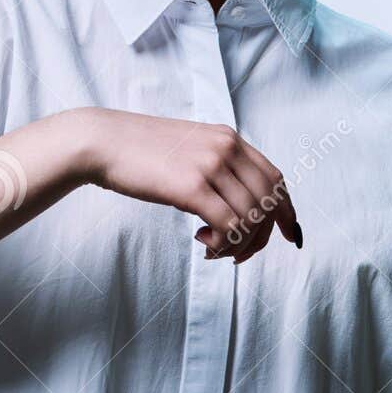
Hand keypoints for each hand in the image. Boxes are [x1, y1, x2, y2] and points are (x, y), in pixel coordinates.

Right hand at [76, 109, 301, 262]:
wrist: (102, 142)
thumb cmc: (138, 151)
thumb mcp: (188, 148)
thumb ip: (215, 166)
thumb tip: (236, 204)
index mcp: (228, 138)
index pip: (275, 178)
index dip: (286, 211)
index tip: (289, 235)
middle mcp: (226, 148)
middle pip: (269, 202)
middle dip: (262, 236)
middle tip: (237, 254)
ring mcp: (211, 166)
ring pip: (251, 218)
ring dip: (238, 244)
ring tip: (211, 248)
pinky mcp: (192, 187)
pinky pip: (229, 227)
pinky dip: (223, 244)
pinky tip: (201, 243)